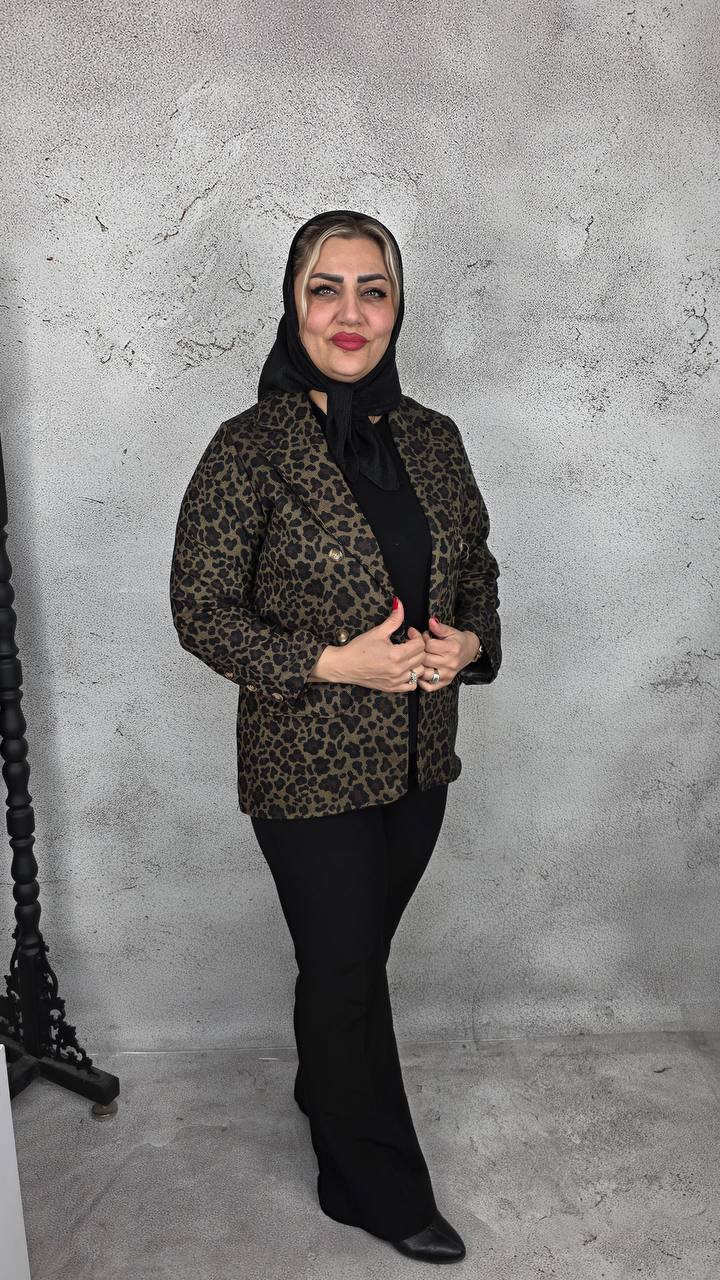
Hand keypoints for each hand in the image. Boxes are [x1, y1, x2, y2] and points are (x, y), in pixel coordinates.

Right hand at [314, 598, 430, 692]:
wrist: (344, 666)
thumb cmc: (358, 649)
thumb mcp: (377, 632)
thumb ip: (393, 619)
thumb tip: (399, 603)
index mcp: (396, 655)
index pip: (420, 645)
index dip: (416, 636)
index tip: (408, 633)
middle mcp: (398, 670)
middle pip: (422, 658)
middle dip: (418, 647)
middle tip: (408, 642)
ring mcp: (396, 681)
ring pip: (420, 672)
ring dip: (417, 662)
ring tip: (408, 656)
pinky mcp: (392, 688)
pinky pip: (412, 685)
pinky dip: (412, 677)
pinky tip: (405, 669)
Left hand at [406, 616, 479, 690]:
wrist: (469, 651)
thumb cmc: (459, 641)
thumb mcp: (450, 631)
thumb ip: (439, 627)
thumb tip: (431, 620)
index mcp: (452, 649)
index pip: (428, 645)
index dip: (420, 639)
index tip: (418, 635)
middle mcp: (450, 663)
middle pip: (424, 659)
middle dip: (417, 652)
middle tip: (415, 646)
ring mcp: (447, 674)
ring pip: (425, 673)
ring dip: (417, 666)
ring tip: (416, 659)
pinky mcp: (445, 682)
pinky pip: (429, 686)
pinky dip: (421, 681)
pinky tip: (420, 672)